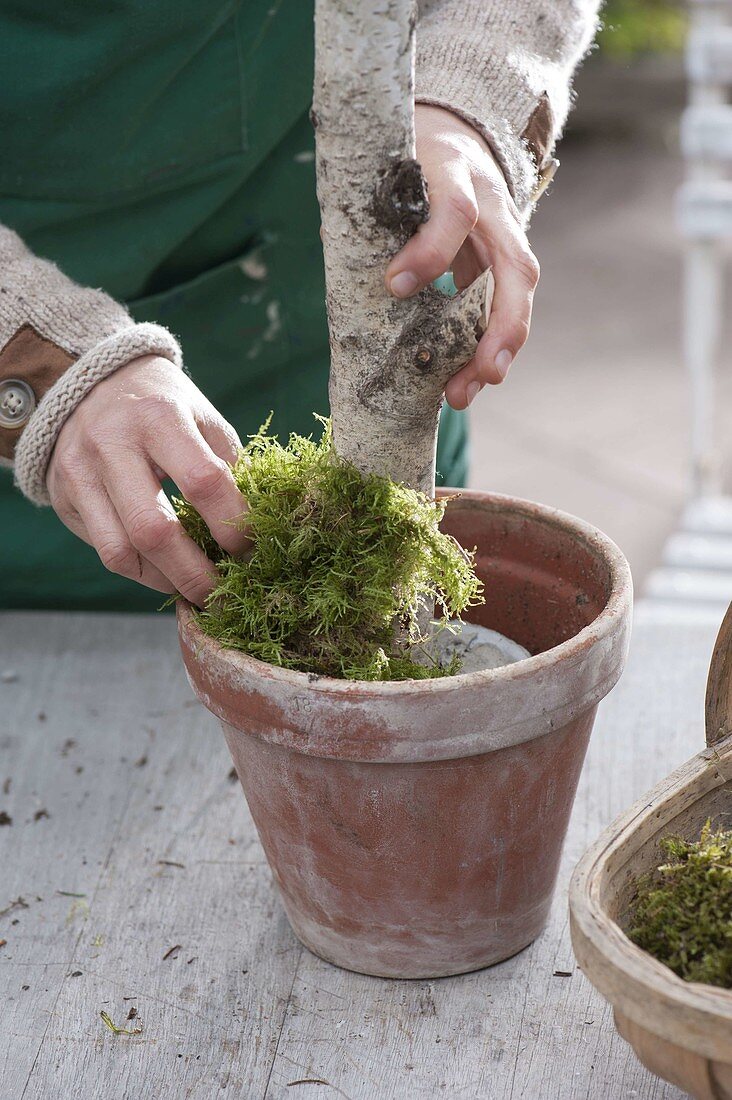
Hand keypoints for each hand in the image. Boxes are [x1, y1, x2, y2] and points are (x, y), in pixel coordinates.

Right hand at [47, 355, 247, 605]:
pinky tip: (168, 574)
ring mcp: (80, 473)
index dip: (234, 524)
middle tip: (225, 593)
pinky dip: (142, 572)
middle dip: (195, 573)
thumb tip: (252, 528)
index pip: (203, 482)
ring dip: (166, 582)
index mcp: (159, 417)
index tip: (252, 548)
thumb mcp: (201, 416)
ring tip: (197, 591)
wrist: (88, 380)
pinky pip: (106, 551)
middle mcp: (112, 444)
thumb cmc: (161, 404)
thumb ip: (226, 466)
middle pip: (154, 530)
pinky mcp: (64, 497)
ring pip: (121, 552)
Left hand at [386, 104, 539, 409]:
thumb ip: (371, 207)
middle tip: (484, 372)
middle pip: (516, 267)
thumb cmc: (407, 159)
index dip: (430, 250)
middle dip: (503, 324)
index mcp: (457, 172)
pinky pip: (501, 310)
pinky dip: (482, 349)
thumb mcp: (387, 168)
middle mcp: (494, 207)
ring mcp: (505, 237)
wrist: (451, 137)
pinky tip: (460, 384)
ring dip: (494, 350)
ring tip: (461, 394)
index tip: (394, 285)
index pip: (456, 209)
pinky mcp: (501, 264)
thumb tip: (338, 254)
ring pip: (516, 296)